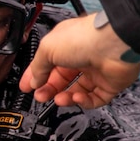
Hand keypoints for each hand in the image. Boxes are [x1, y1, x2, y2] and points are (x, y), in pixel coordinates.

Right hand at [19, 15, 139, 107]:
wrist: (113, 44)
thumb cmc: (83, 38)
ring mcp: (97, 72)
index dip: (36, 76)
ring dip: (65, 97)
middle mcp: (82, 58)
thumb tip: (34, 81)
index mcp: (66, 46)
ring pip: (77, 92)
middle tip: (41, 96)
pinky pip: (95, 99)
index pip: (48, 64)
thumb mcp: (47, 49)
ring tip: (59, 99)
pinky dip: (84, 102)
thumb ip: (38, 67)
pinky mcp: (110, 85)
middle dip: (49, 90)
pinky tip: (77, 98)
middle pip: (62, 80)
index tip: (27, 87)